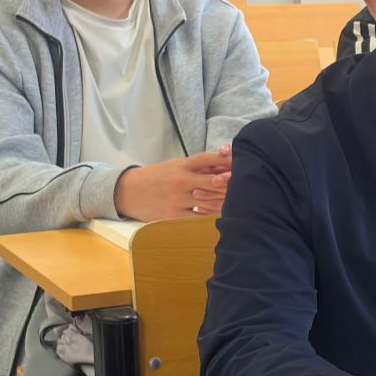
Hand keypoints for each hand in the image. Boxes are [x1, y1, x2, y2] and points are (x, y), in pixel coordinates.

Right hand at [114, 144, 232, 220]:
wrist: (128, 192)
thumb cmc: (157, 176)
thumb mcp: (175, 165)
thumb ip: (198, 166)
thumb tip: (224, 162)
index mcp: (182, 165)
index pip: (208, 159)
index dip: (227, 159)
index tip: (242, 158)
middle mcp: (181, 181)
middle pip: (214, 182)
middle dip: (231, 183)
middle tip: (248, 183)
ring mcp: (178, 199)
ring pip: (209, 201)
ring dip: (226, 201)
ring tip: (241, 200)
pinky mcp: (174, 215)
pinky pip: (198, 217)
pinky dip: (212, 215)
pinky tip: (224, 214)